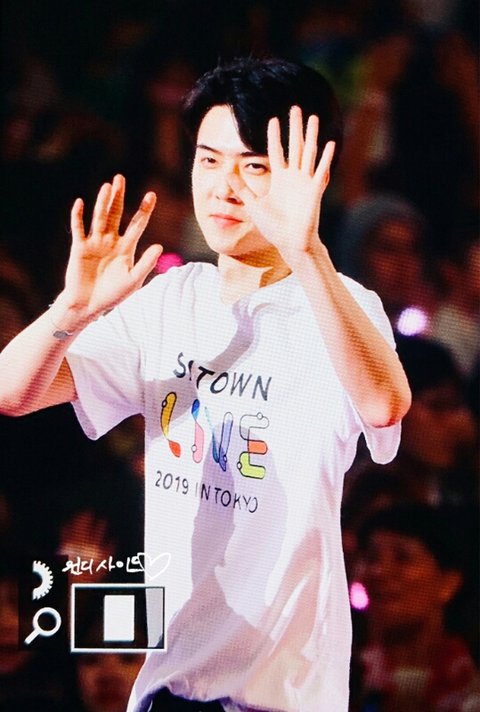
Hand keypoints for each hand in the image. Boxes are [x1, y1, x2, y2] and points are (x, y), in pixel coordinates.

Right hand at [59, 174, 162, 322]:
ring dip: (102, 202)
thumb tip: (160, 246)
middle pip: (116, 214)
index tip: (151, 195)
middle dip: (118, 197)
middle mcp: (111, 241)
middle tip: (120, 178)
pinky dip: (78, 216)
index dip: (144, 210)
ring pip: (99, 218)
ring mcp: (95, 243)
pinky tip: (80, 203)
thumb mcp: (133, 280)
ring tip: (107, 186)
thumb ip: (146, 263)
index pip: (137, 224)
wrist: (89, 305)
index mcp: (126, 247)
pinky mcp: (79, 248)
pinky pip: (78, 229)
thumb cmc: (113, 295)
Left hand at [229, 106, 334, 262]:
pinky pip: (321, 171)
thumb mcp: (253, 204)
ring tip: (313, 118)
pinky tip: (330, 144)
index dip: (275, 136)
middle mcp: (293, 177)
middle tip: (295, 108)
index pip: (276, 151)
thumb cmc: (273, 227)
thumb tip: (226, 173)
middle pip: (295, 146)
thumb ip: (242, 188)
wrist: (289, 242)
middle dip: (295, 127)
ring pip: (309, 153)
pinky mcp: (314, 191)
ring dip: (311, 135)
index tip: (273, 120)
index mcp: (279, 178)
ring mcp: (305, 182)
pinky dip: (326, 158)